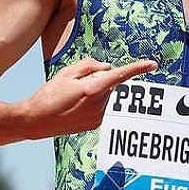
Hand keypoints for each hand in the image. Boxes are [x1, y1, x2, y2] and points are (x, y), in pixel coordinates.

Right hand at [23, 57, 155, 136]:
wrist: (36, 121)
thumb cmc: (49, 95)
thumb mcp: (67, 73)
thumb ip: (90, 65)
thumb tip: (108, 68)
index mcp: (93, 89)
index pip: (120, 75)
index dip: (138, 68)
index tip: (153, 64)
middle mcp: (99, 105)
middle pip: (110, 83)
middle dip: (100, 78)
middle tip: (77, 85)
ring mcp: (98, 117)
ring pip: (106, 95)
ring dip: (96, 91)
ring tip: (73, 98)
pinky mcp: (96, 124)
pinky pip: (102, 106)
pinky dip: (94, 101)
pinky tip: (75, 106)